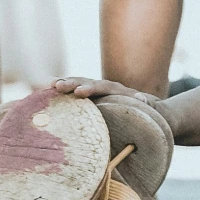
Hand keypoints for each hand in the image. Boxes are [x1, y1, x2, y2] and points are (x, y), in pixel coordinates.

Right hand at [50, 76, 177, 129]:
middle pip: (88, 82)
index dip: (92, 89)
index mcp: (120, 92)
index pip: (104, 88)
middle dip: (74, 83)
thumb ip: (147, 110)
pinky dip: (64, 90)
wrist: (151, 109)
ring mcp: (98, 91)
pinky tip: (47, 90)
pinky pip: (75, 91)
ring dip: (67, 84)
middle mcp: (107, 88)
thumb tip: (145, 103)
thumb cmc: (149, 116)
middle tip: (59, 86)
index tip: (80, 92)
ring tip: (51, 86)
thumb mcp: (151, 113)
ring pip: (80, 84)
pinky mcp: (91, 98)